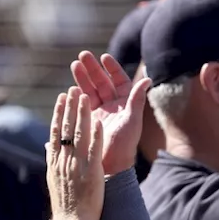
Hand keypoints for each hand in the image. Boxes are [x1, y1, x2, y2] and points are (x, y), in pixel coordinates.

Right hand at [46, 87, 104, 219]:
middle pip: (65, 128)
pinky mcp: (91, 172)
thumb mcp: (54, 179)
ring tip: (85, 97)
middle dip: (69, 107)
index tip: (61, 98)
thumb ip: (53, 160)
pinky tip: (98, 121)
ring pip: (78, 134)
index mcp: (55, 160)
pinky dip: (95, 135)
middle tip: (72, 89)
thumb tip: (49, 146)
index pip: (56, 131)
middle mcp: (64, 160)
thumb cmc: (65, 203)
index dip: (59, 113)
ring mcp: (77, 165)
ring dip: (82, 114)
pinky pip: (93, 150)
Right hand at [69, 51, 151, 176]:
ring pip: (91, 90)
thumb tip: (148, 78)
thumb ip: (137, 99)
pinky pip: (82, 102)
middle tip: (82, 55)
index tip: (104, 56)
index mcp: (126, 104)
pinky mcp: (88, 119)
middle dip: (93, 69)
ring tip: (74, 64)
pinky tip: (70, 85)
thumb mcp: (132, 120)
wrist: (111, 165)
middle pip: (103, 82)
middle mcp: (114, 106)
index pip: (120, 81)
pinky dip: (77, 93)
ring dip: (83, 77)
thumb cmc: (125, 144)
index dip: (112, 68)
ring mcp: (100, 112)